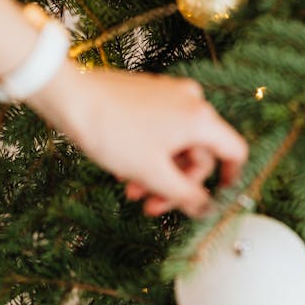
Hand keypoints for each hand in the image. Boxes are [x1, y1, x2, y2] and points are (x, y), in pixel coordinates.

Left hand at [27, 59, 248, 218]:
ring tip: (132, 191)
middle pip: (200, 154)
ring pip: (176, 145)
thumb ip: (186, 195)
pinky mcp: (149, 96)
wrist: (70, 98)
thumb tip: (206, 209)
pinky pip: (161, 131)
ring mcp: (169, 96)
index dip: (230, 179)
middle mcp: (190, 102)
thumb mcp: (153, 173)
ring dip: (158, 174)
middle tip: (152, 207)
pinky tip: (124, 170)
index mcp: (200, 118)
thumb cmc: (112, 131)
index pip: (234, 151)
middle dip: (176, 184)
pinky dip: (148, 155)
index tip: (214, 198)